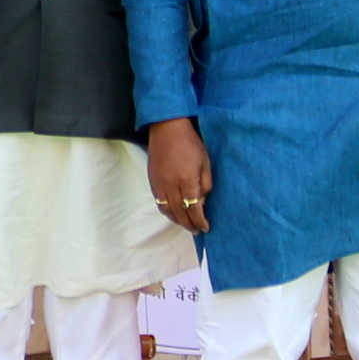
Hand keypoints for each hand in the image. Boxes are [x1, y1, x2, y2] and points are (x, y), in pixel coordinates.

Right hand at [146, 119, 212, 233]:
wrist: (166, 128)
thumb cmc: (190, 142)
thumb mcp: (205, 162)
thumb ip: (205, 184)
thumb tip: (202, 201)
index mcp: (187, 180)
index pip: (194, 209)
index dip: (200, 221)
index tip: (206, 227)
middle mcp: (171, 185)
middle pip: (179, 214)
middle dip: (189, 224)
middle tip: (197, 230)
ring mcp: (159, 184)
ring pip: (167, 211)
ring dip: (177, 221)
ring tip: (186, 224)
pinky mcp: (152, 181)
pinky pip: (159, 203)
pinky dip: (167, 212)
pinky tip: (174, 213)